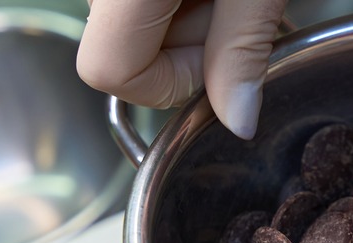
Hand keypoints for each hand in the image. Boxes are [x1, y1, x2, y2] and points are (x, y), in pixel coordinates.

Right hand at [77, 0, 287, 138]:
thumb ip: (240, 50)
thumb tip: (238, 121)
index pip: (112, 73)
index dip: (172, 84)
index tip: (221, 65)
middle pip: (128, 52)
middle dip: (194, 50)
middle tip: (239, 15)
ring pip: (139, 27)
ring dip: (194, 23)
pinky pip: (142, 3)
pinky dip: (186, 3)